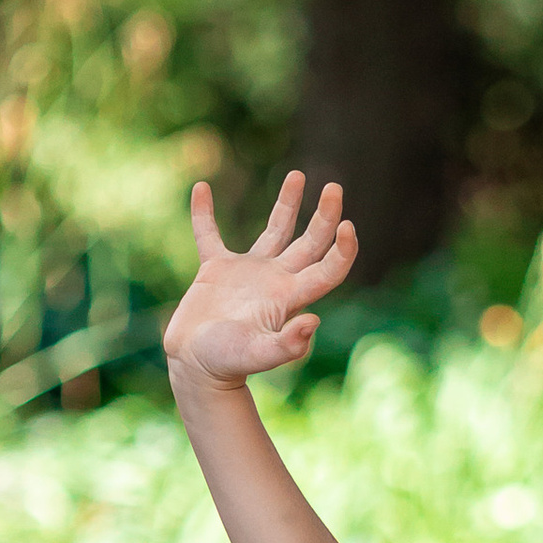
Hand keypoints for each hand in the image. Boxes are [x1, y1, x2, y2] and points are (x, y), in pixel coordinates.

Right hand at [164, 169, 357, 384]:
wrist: (195, 366)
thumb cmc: (227, 363)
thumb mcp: (258, 355)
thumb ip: (286, 344)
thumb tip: (313, 322)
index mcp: (289, 297)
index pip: (328, 268)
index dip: (342, 248)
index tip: (347, 224)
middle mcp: (275, 280)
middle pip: (310, 242)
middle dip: (325, 215)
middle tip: (334, 187)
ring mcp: (248, 273)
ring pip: (275, 230)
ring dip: (287, 203)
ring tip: (299, 175)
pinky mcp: (216, 270)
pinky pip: (210, 234)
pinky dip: (204, 213)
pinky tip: (202, 189)